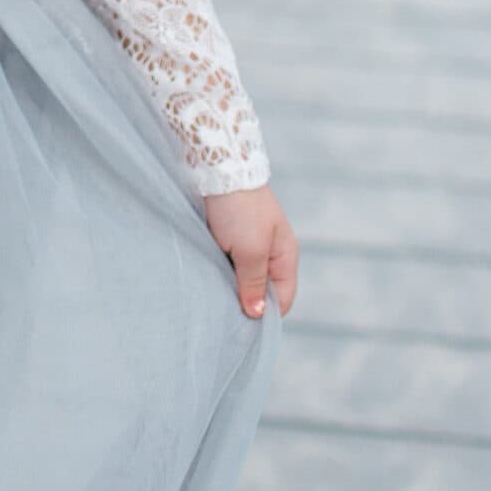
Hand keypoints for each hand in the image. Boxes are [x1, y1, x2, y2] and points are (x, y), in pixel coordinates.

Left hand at [204, 183, 298, 319]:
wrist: (217, 167)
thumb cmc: (239, 208)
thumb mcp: (250, 250)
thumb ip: (254, 283)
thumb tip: (257, 315)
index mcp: (284, 256)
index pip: (281, 299)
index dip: (264, 314)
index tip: (242, 323)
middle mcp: (270, 252)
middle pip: (262, 290)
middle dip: (245, 301)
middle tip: (224, 310)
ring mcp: (249, 242)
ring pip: (242, 277)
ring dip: (229, 284)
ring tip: (213, 292)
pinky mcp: (228, 235)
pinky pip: (227, 262)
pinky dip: (218, 269)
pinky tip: (206, 273)